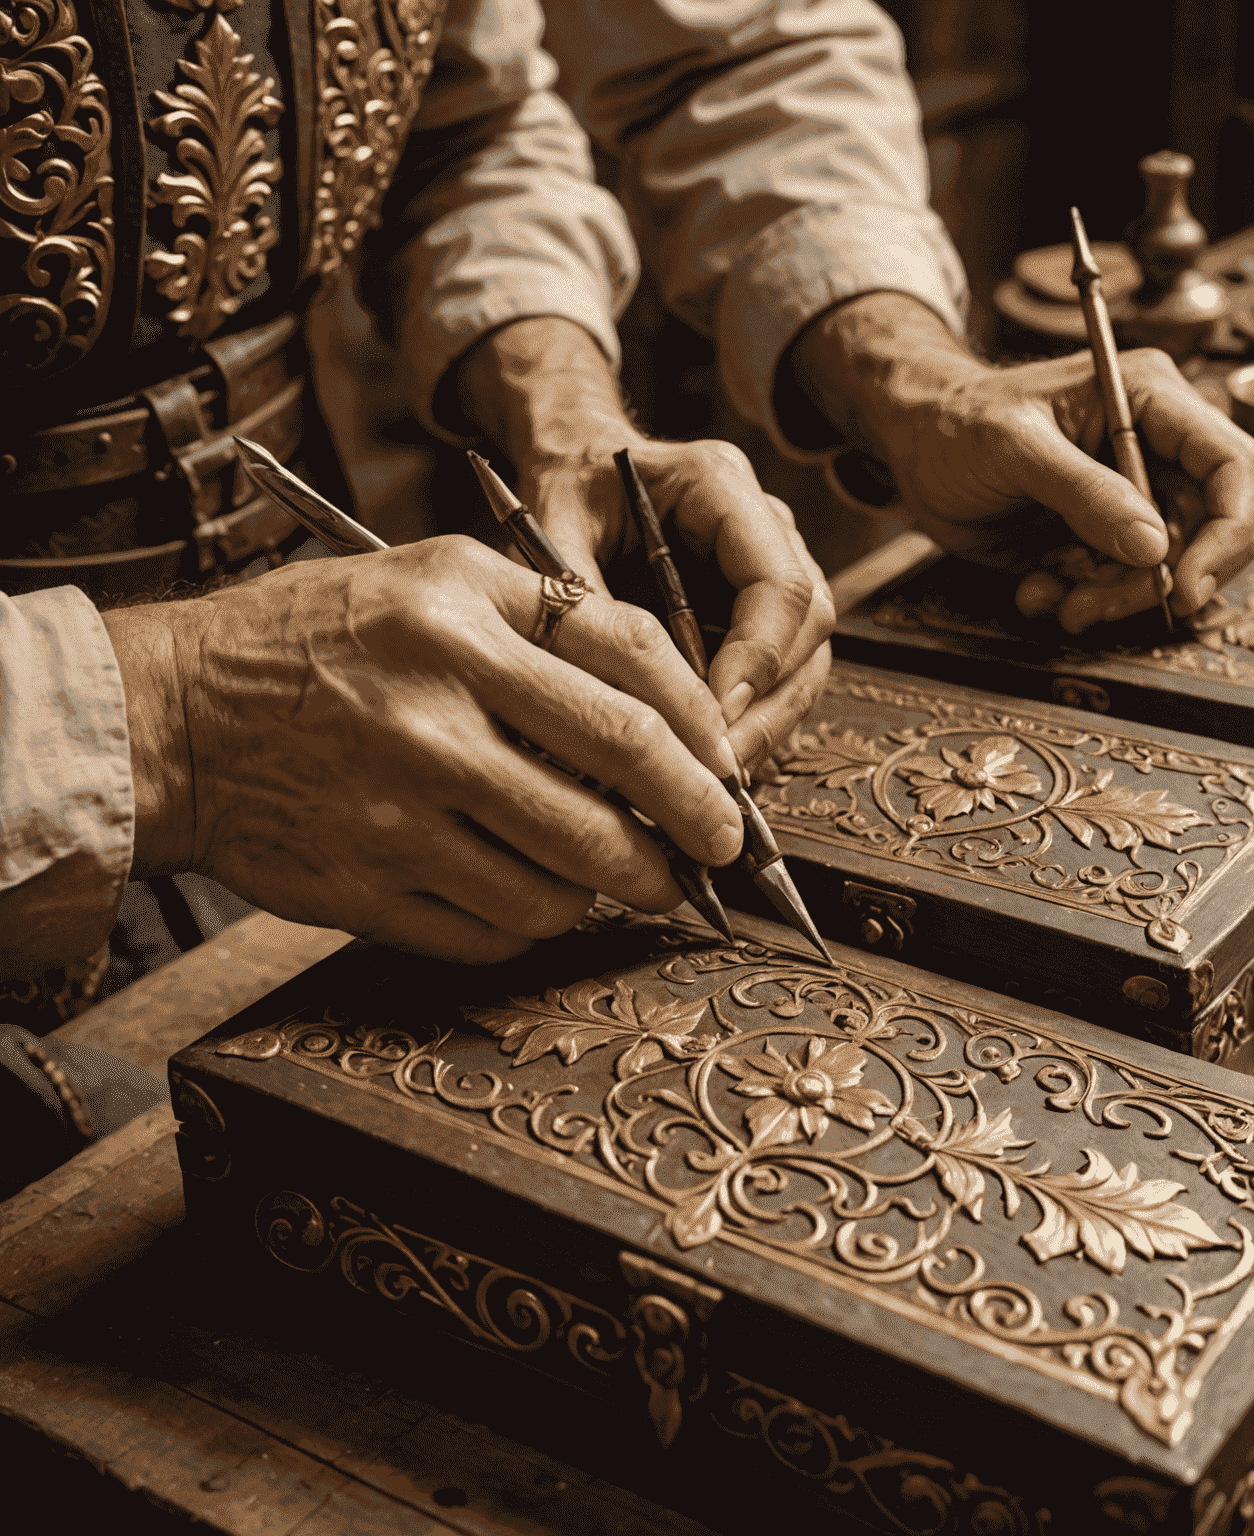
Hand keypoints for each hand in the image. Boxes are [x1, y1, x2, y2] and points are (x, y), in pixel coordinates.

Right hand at [102, 537, 743, 962]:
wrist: (175, 716)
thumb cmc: (318, 640)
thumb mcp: (434, 581)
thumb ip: (551, 621)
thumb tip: (673, 706)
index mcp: (460, 620)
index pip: (632, 680)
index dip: (706, 737)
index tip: (729, 775)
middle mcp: (432, 713)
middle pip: (617, 793)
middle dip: (693, 833)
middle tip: (715, 853)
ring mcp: (396, 810)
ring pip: (565, 881)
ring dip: (617, 888)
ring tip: (624, 876)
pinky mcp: (364, 888)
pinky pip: (495, 930)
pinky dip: (537, 924)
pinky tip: (536, 898)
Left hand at [459, 319, 833, 768]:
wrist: (578, 464)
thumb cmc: (567, 487)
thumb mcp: (553, 530)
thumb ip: (579, 600)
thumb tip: (603, 697)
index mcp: (722, 484)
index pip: (780, 582)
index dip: (758, 659)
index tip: (713, 719)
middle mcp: (765, 525)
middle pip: (808, 628)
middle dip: (768, 706)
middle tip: (717, 768)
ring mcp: (773, 567)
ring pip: (806, 658)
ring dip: (768, 723)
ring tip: (715, 776)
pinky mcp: (762, 610)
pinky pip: (781, 674)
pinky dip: (755, 722)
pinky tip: (713, 761)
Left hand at [790, 294, 1253, 632]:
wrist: (913, 448)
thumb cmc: (959, 423)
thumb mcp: (1017, 450)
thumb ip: (1086, 494)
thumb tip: (1154, 547)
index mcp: (1150, 398)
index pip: (1233, 465)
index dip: (1226, 531)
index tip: (1185, 585)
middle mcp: (1155, 448)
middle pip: (1212, 530)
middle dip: (1162, 580)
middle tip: (1099, 605)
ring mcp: (1132, 498)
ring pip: (1168, 570)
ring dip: (1116, 600)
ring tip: (1060, 602)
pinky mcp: (1101, 539)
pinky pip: (1121, 588)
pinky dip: (1085, 603)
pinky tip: (1037, 591)